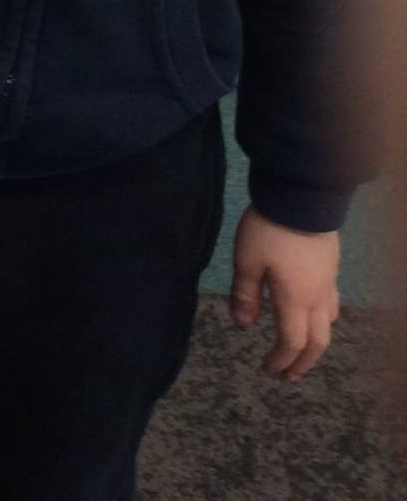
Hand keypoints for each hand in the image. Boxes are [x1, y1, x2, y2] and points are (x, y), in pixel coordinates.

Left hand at [230, 206, 339, 380]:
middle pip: (318, 341)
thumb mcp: (247, 261)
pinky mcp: (331, 268)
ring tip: (301, 349)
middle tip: (289, 375)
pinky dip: (322, 320)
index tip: (267, 370)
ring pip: (329, 323)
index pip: (292, 342)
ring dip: (316, 342)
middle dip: (303, 362)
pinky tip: (312, 314)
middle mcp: (317, 297)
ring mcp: (328, 282)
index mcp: (295, 300)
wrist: (303, 199)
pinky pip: (331, 304)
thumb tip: (242, 325)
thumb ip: (245, 294)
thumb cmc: (270, 231)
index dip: (280, 359)